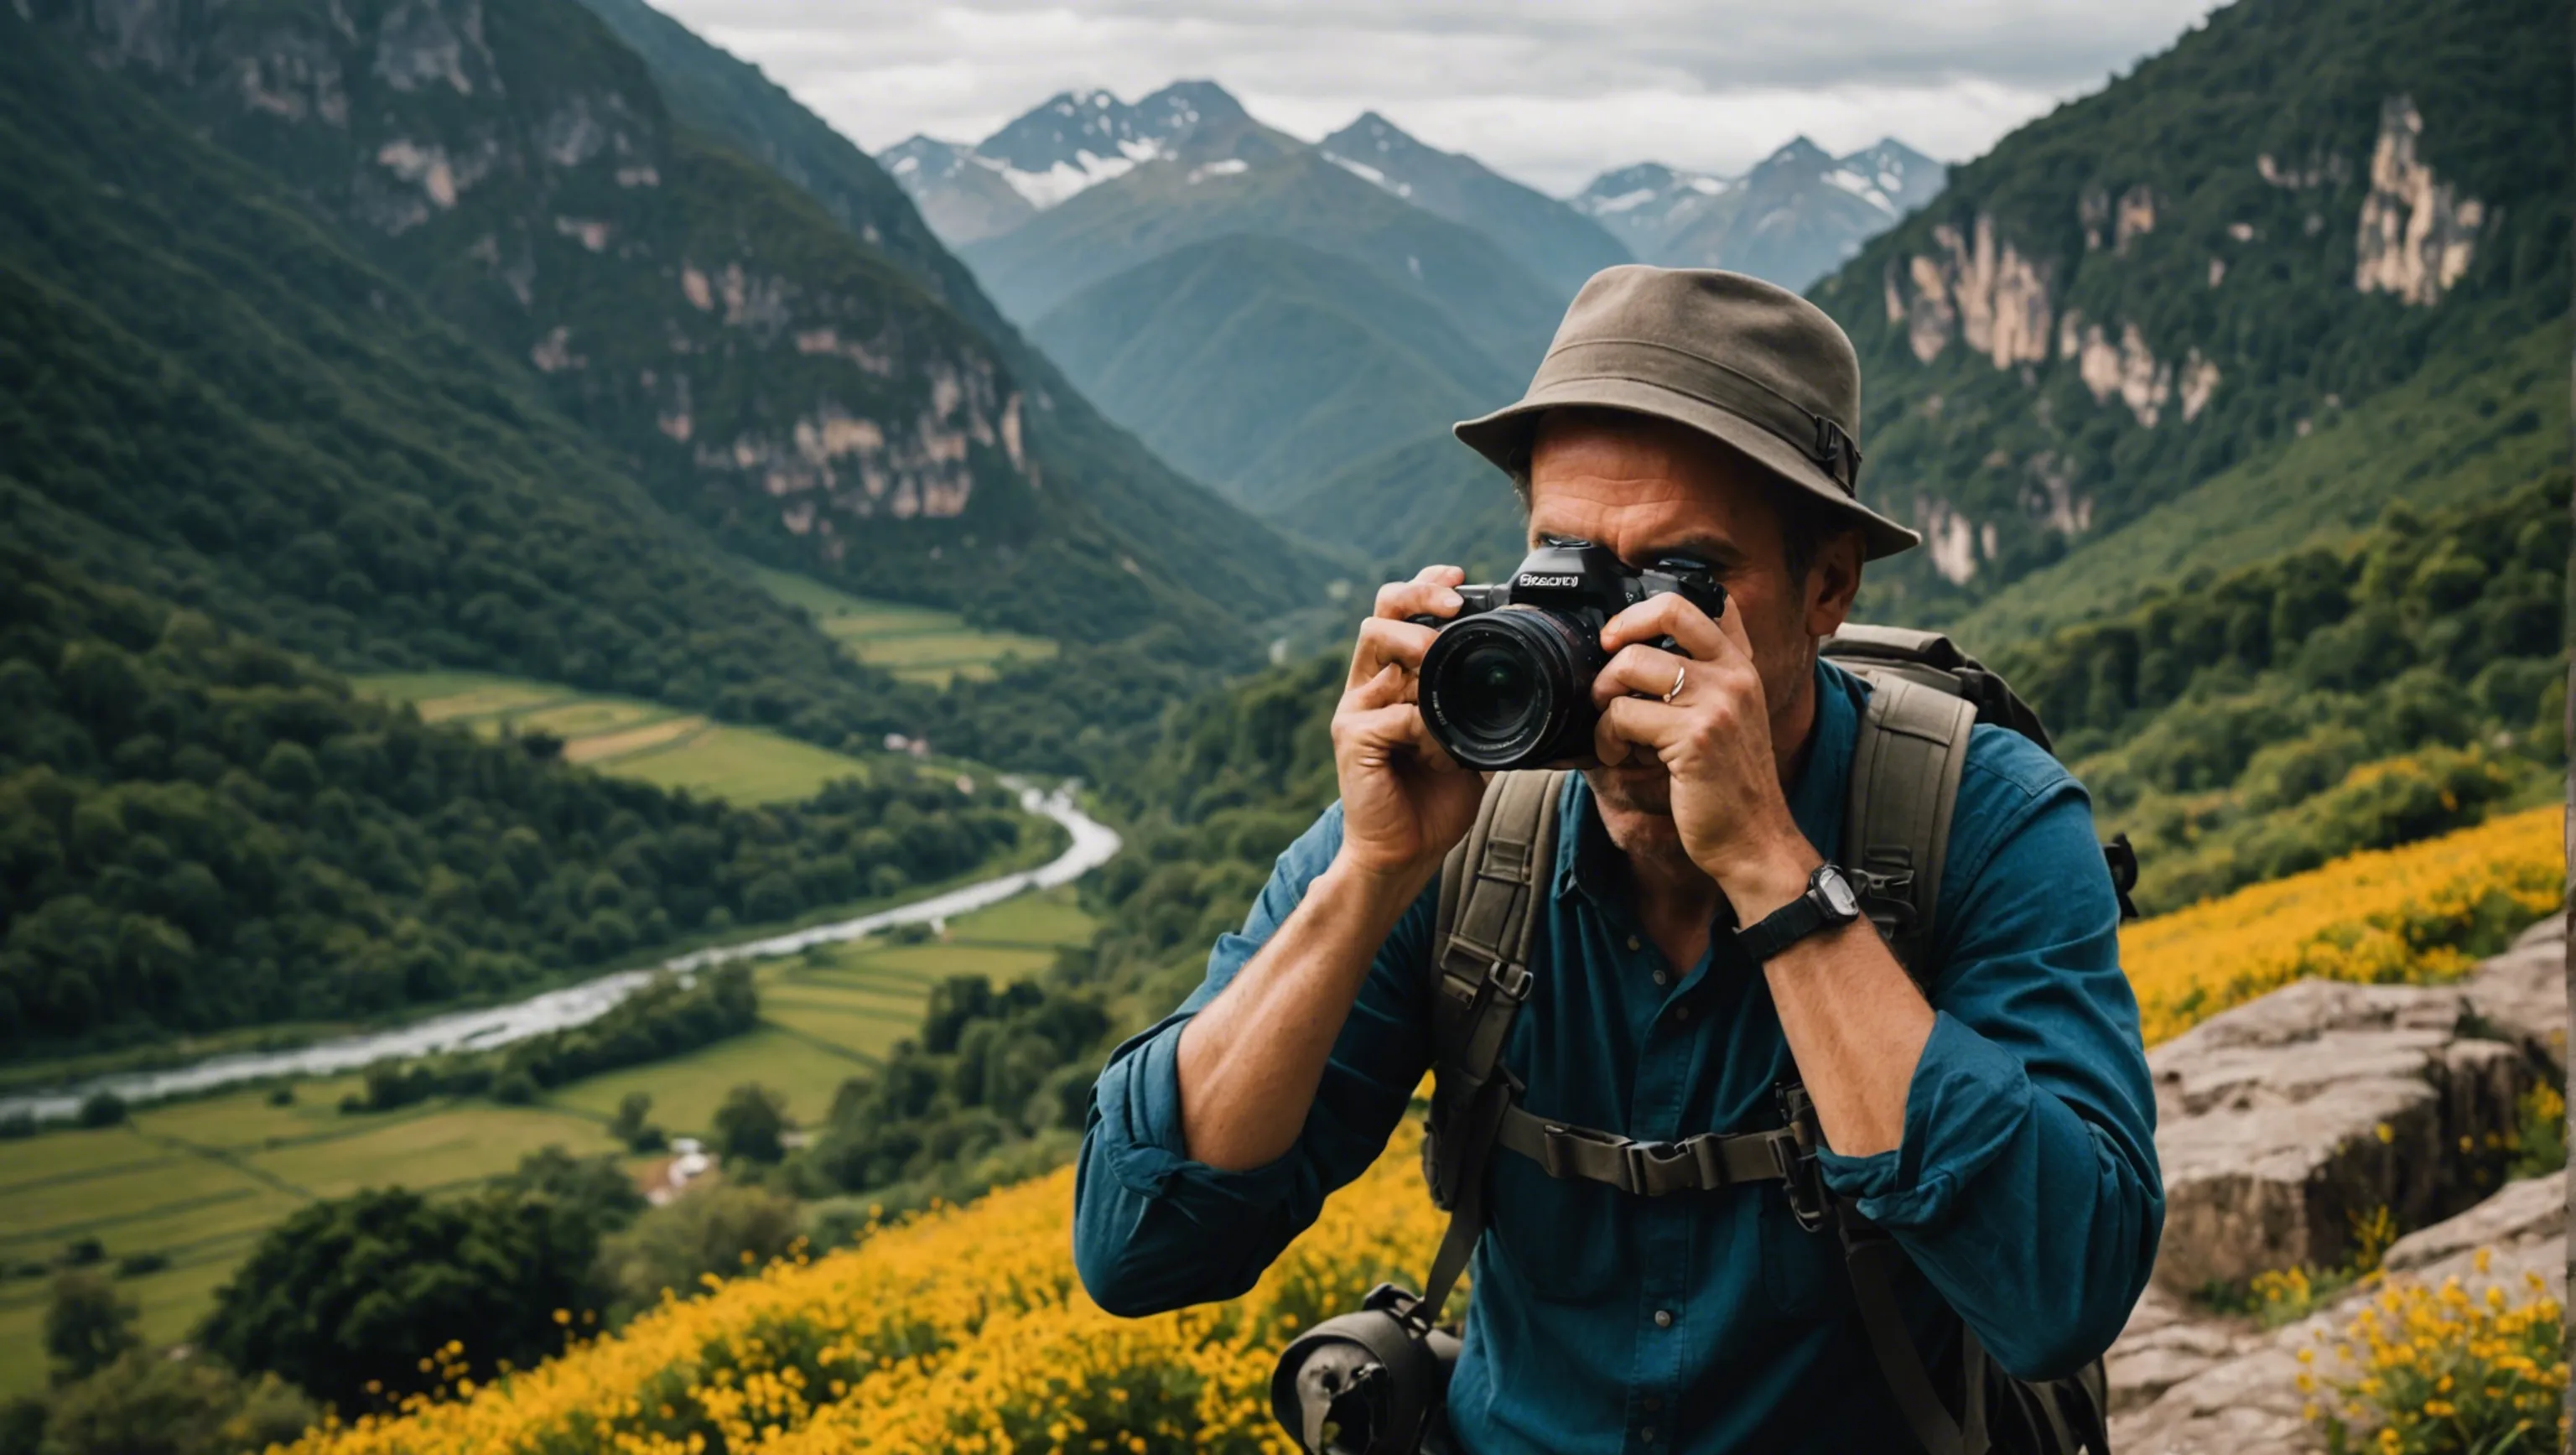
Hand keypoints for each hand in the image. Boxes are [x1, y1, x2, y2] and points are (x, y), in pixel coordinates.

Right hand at [1330, 565, 1485, 882]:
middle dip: (1418, 595)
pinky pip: (1395, 713)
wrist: (1403, 854)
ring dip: (1416, 644)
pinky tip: (1441, 753)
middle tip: (1453, 602)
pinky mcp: (1352, 739)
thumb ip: (1479, 710)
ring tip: (1440, 660)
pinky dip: (1427, 727)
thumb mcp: (1468, 744)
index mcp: (1393, 680)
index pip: (1400, 614)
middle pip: (1382, 611)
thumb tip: (1527, 684)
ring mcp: (1356, 710)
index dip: (1426, 586)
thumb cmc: (1432, 800)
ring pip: (1377, 642)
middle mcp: (1369, 686)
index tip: (1460, 578)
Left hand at [1588, 592, 1818, 917]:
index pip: (1701, 601)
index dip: (1647, 609)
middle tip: (1607, 681)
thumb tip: (1627, 657)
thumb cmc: (1727, 786)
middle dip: (1617, 641)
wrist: (1754, 840)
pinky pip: (1623, 715)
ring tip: (1612, 732)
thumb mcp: (1726, 720)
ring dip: (1603, 700)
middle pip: (1663, 613)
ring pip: (1630, 665)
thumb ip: (1697, 683)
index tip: (1620, 638)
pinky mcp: (1695, 736)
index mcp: (1742, 666)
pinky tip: (1618, 757)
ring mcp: (1718, 702)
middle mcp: (1735, 675)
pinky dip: (1606, 738)